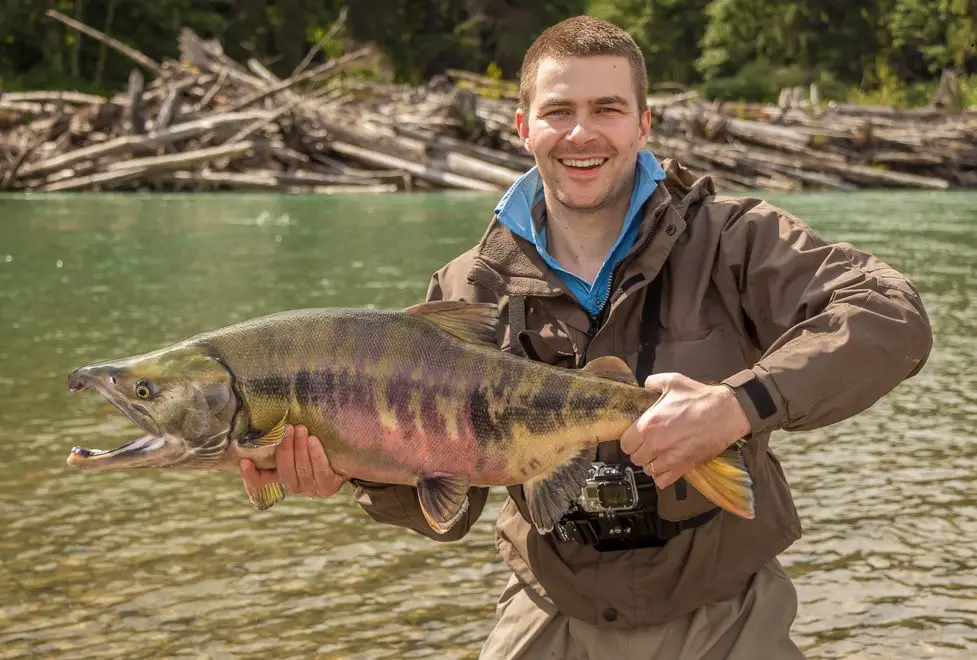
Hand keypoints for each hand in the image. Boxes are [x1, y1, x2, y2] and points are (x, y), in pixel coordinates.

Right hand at [239, 424, 343, 497]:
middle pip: (285, 470)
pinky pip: (320, 472)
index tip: (245, 462)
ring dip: (301, 449)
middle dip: (285, 448)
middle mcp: (294, 485)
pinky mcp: (327, 487)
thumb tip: (274, 420)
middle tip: (288, 428)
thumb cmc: (316, 444)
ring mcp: (310, 488)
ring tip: (302, 429)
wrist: (346, 456)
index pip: (261, 480)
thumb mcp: (298, 441)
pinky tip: (314, 442)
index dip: (251, 474)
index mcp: (281, 475)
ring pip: (302, 470)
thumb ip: (284, 437)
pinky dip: (317, 456)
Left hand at [619, 373, 750, 488]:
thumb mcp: (673, 381)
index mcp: (649, 424)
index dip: (630, 439)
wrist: (726, 413)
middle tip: (647, 443)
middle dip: (639, 451)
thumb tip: (645, 386)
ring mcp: (670, 459)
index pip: (625, 443)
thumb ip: (652, 383)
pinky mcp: (684, 467)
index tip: (636, 436)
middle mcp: (656, 444)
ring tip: (657, 453)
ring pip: (648, 470)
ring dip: (650, 463)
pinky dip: (662, 476)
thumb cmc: (700, 398)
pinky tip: (666, 465)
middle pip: (635, 458)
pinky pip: (662, 481)